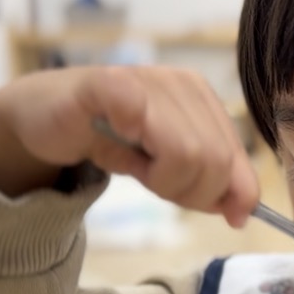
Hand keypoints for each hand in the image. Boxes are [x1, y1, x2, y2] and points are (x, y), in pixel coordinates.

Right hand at [0, 66, 257, 226]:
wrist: (51, 119)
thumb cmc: (117, 141)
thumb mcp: (175, 168)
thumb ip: (213, 185)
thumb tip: (242, 214)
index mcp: (206, 101)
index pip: (236, 158)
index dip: (230, 194)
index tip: (221, 214)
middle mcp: (183, 85)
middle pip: (214, 161)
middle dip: (189, 191)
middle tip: (156, 183)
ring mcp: (147, 79)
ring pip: (187, 152)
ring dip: (159, 178)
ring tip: (137, 165)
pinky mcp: (107, 82)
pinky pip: (136, 114)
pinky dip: (132, 142)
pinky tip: (119, 137)